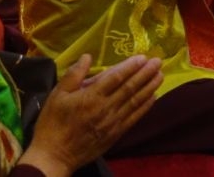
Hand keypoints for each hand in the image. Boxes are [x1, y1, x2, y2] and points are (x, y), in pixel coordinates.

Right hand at [19, 54, 161, 176]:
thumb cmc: (52, 123)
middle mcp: (106, 108)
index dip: (131, 66)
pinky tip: (153, 97)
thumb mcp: (56, 96)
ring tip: (160, 75)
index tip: (143, 57)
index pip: (116, 77)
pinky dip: (145, 106)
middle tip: (158, 61)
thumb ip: (73, 75)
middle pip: (130, 87)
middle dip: (145, 73)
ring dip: (149, 87)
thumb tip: (87, 56)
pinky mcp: (116, 133)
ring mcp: (113, 122)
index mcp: (91, 96)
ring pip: (135, 101)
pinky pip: (134, 117)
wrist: (54, 156)